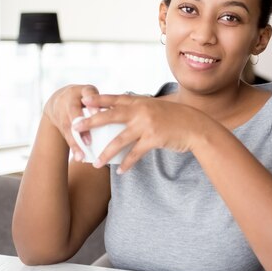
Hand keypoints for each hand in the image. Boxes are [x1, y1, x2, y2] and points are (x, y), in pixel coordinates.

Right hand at [43, 84, 99, 161]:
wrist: (57, 101)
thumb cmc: (84, 99)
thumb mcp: (92, 95)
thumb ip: (105, 102)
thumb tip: (125, 116)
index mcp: (84, 91)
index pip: (88, 93)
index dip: (92, 104)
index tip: (97, 113)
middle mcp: (70, 99)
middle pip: (74, 112)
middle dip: (81, 127)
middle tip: (88, 141)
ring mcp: (62, 111)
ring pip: (68, 127)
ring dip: (75, 142)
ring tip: (81, 156)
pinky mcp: (59, 123)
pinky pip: (65, 135)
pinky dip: (72, 146)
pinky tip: (78, 156)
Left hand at [73, 93, 210, 171]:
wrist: (196, 127)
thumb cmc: (175, 118)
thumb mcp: (157, 107)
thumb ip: (140, 108)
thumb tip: (124, 111)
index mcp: (140, 102)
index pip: (115, 99)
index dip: (98, 100)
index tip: (83, 101)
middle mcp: (141, 111)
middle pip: (110, 116)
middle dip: (91, 122)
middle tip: (75, 128)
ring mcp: (147, 125)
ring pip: (119, 140)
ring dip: (106, 153)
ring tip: (95, 163)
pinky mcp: (154, 138)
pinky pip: (135, 153)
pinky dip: (127, 164)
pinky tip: (119, 171)